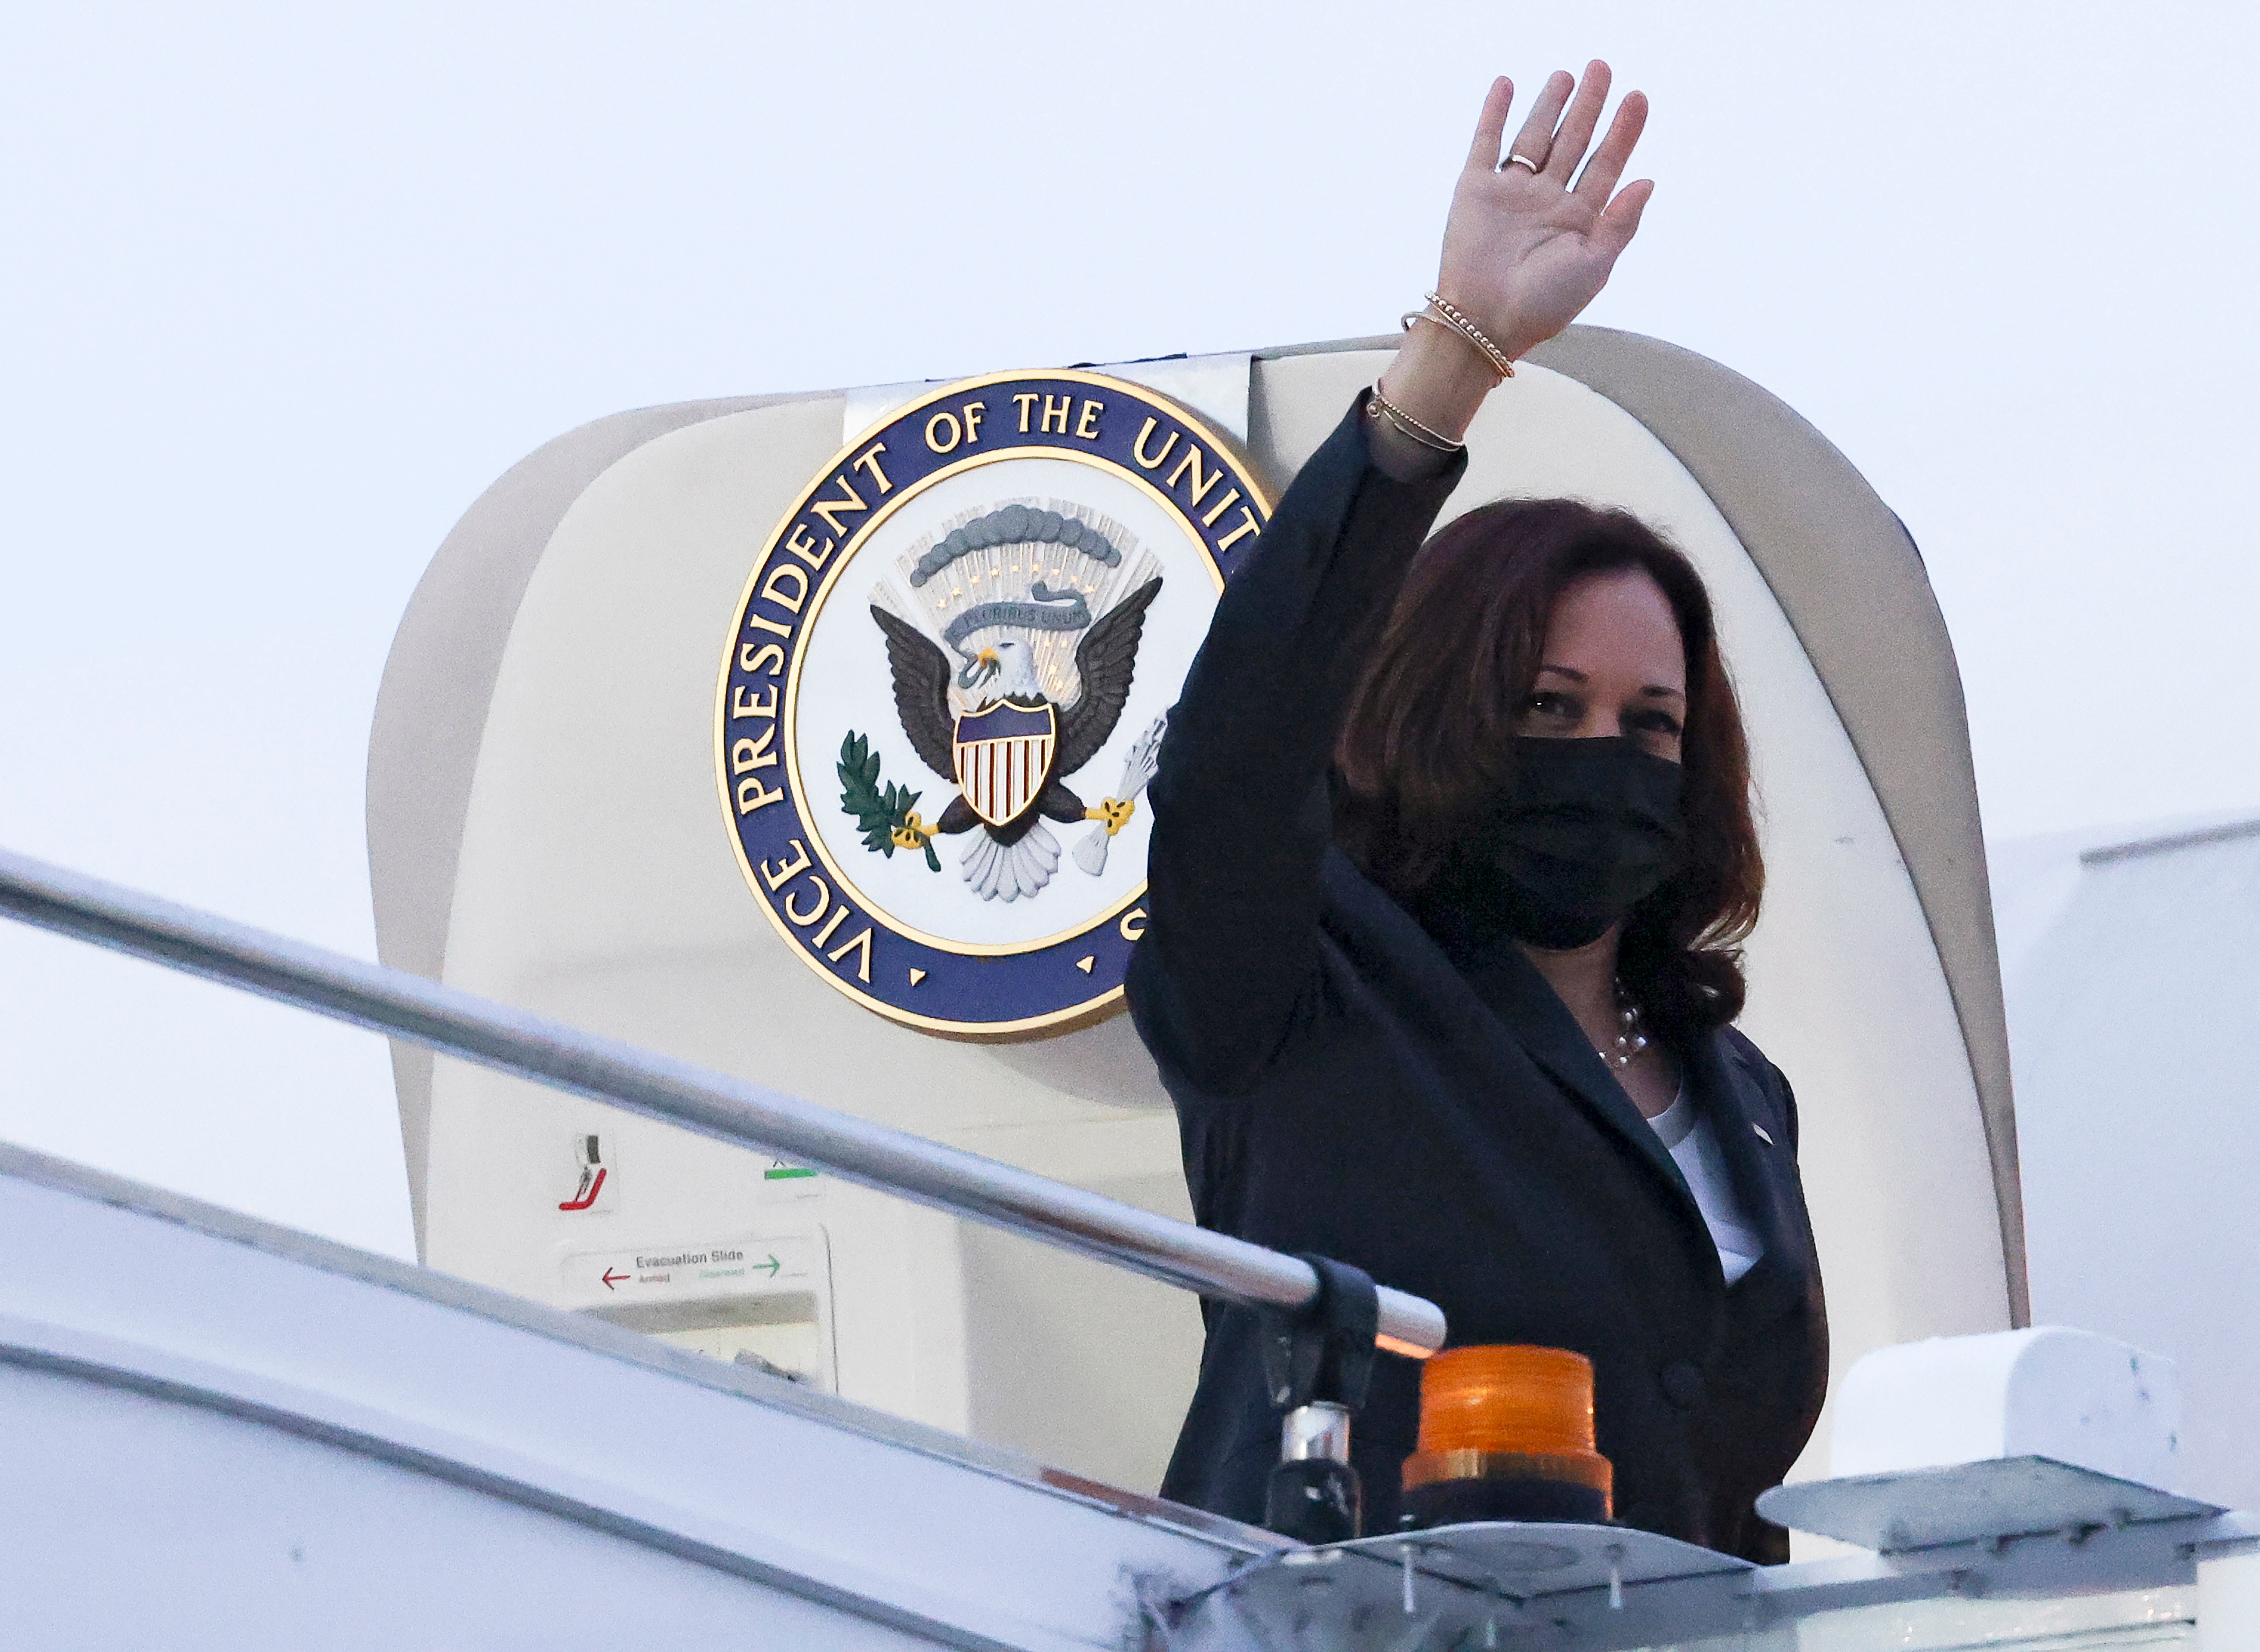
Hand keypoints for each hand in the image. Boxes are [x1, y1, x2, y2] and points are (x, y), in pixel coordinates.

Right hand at [1441, 64, 1652, 360]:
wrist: (1484, 321)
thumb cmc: (1542, 304)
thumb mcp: (1594, 266)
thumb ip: (1621, 223)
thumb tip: (1648, 179)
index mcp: (1577, 220)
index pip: (1606, 165)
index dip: (1623, 131)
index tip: (1637, 97)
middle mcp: (1546, 202)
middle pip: (1573, 142)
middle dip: (1588, 106)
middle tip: (1603, 68)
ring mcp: (1511, 194)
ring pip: (1534, 137)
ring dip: (1549, 104)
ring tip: (1566, 74)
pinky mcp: (1474, 191)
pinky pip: (1486, 143)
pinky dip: (1493, 113)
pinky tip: (1506, 84)